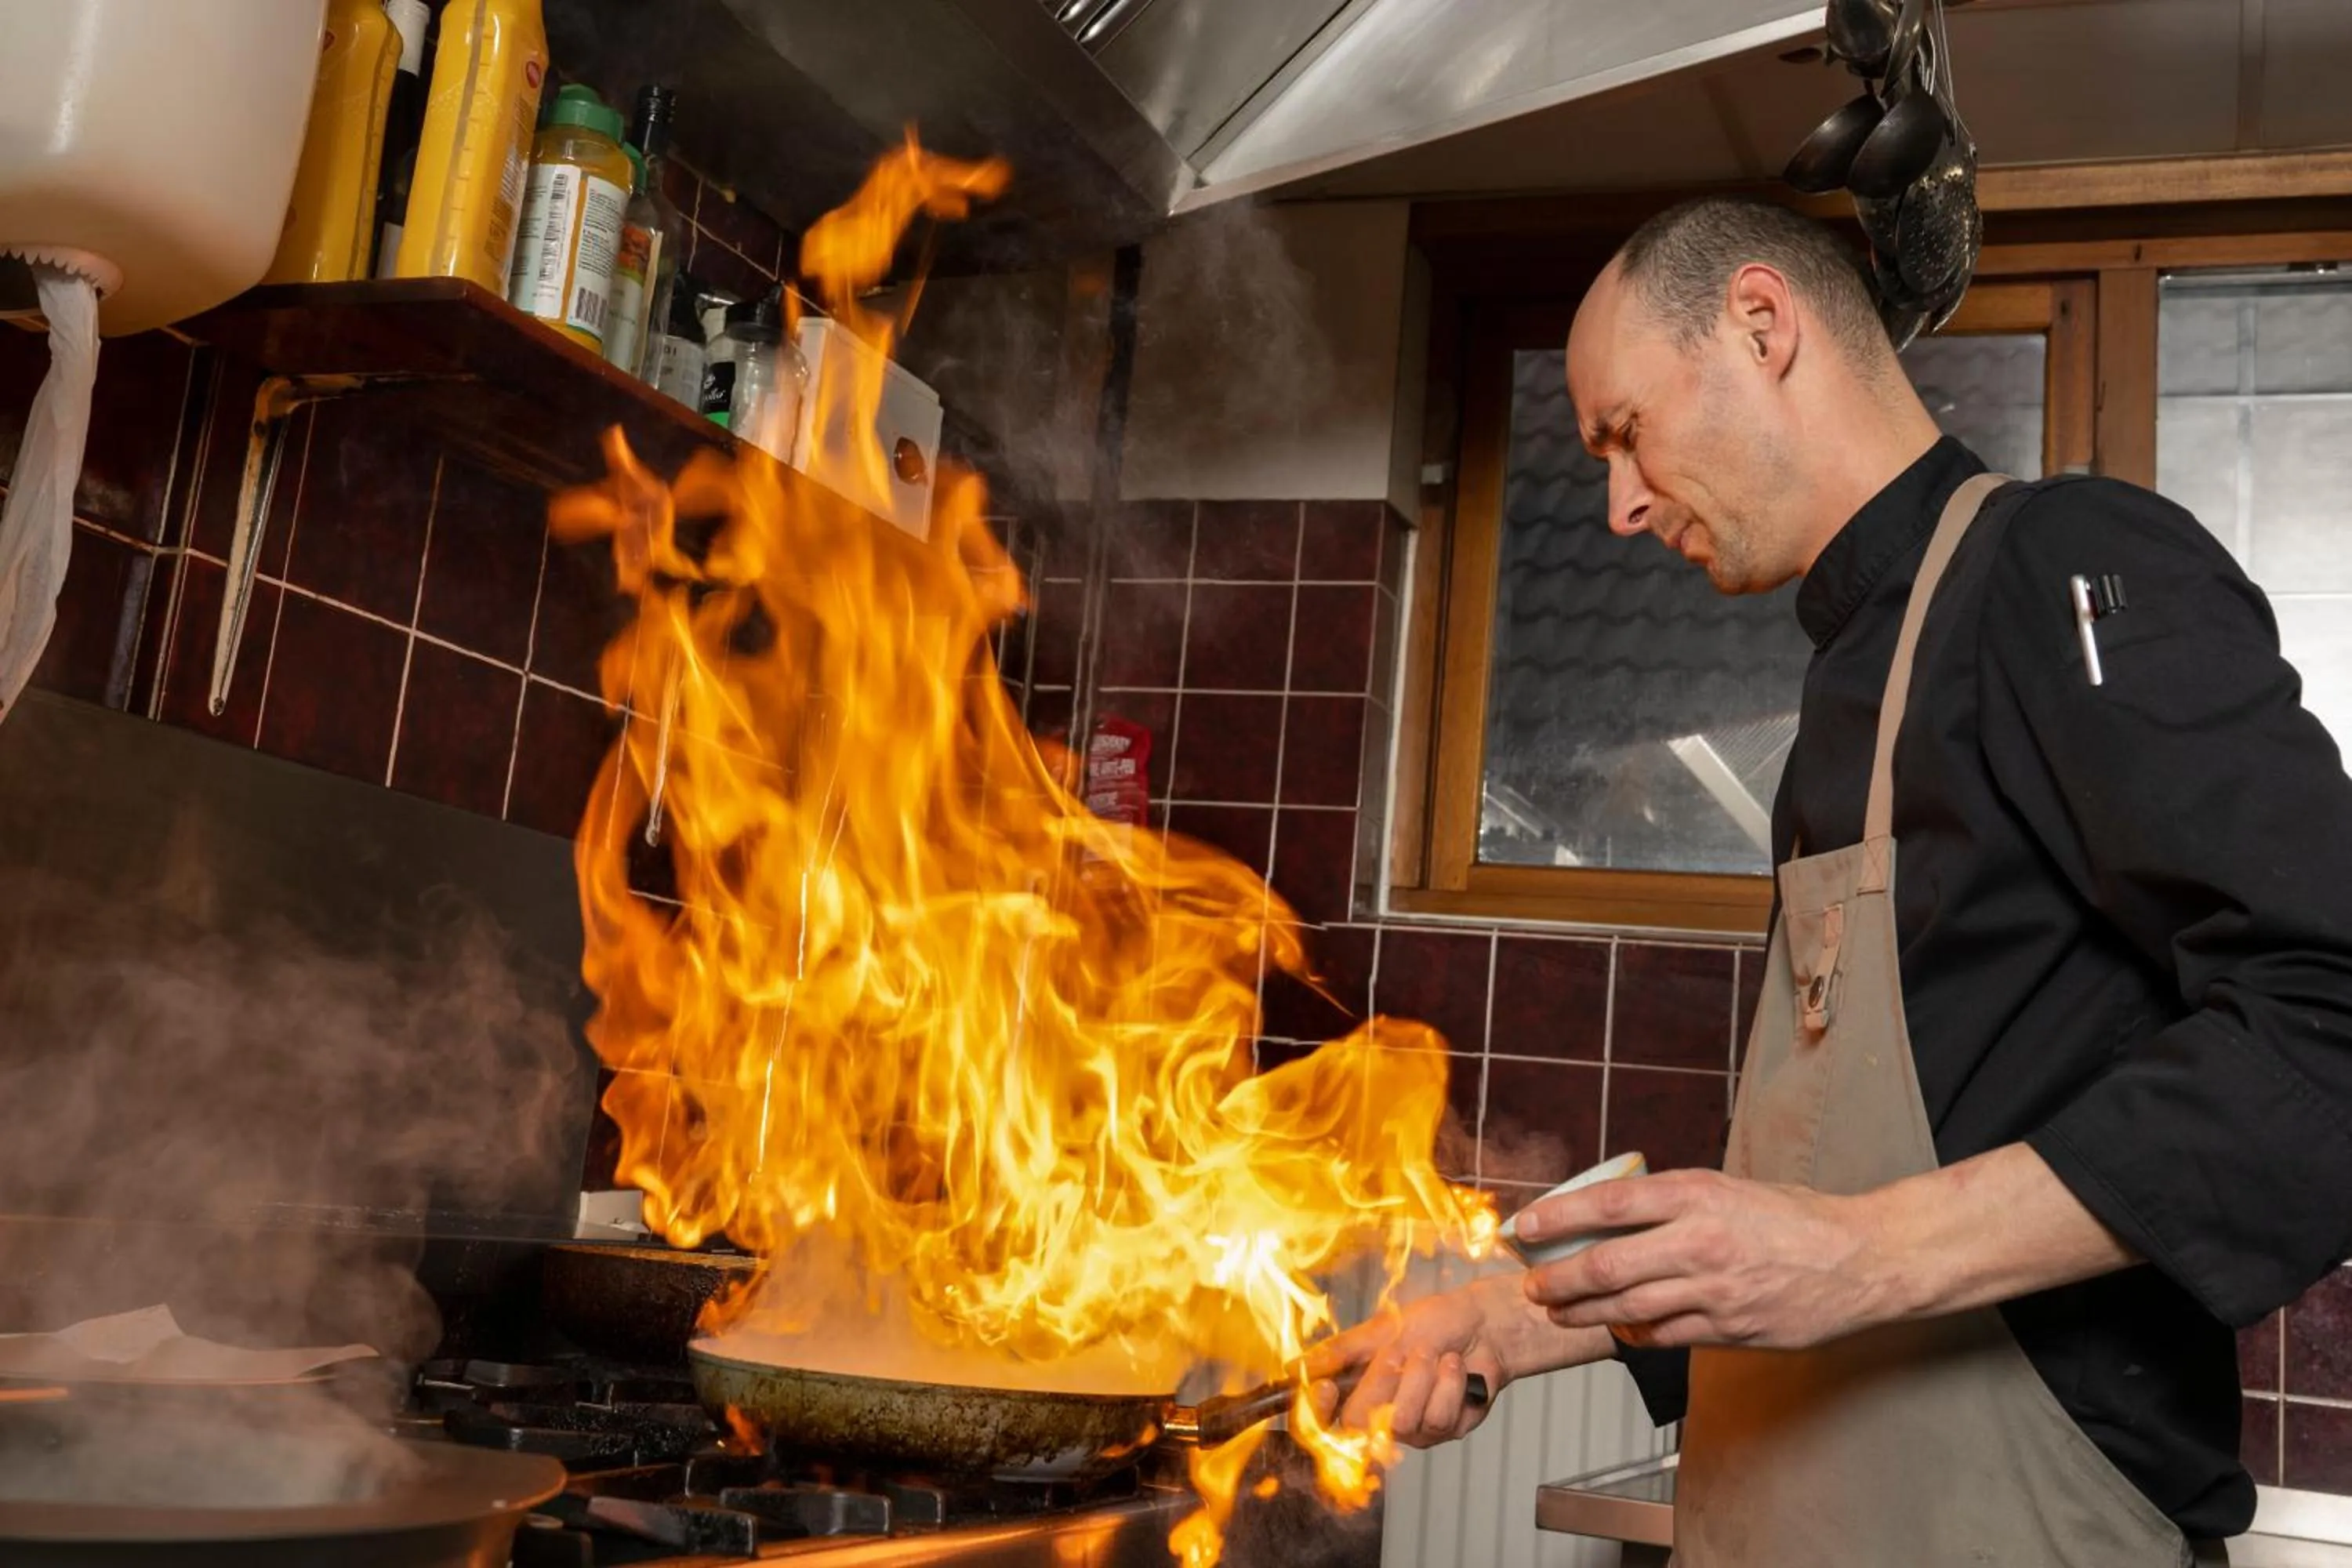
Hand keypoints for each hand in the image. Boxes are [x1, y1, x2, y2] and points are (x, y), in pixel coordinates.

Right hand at [1302, 1273, 1611, 1447]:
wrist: (1486, 1321)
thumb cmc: (1434, 1320)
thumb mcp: (1380, 1330)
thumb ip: (1339, 1352)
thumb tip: (1291, 1367)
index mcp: (1359, 1389)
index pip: (1321, 1423)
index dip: (1315, 1414)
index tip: (1324, 1388)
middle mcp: (1382, 1416)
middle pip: (1358, 1426)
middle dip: (1383, 1382)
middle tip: (1400, 1353)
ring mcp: (1416, 1428)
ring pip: (1405, 1423)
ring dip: (1423, 1378)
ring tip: (1437, 1354)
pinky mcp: (1448, 1430)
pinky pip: (1440, 1419)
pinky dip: (1450, 1384)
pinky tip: (1457, 1368)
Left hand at [1517, 1167, 1894, 1349]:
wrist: (1862, 1260)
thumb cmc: (1794, 1218)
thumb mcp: (1728, 1187)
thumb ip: (1673, 1199)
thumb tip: (1608, 1211)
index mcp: (1699, 1195)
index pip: (1610, 1203)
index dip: (1558, 1215)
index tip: (1525, 1226)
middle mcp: (1702, 1242)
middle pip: (1607, 1265)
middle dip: (1558, 1278)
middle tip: (1532, 1284)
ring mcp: (1716, 1292)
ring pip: (1628, 1309)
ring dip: (1583, 1313)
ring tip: (1557, 1310)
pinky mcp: (1730, 1330)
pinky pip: (1664, 1337)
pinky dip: (1632, 1334)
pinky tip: (1617, 1329)